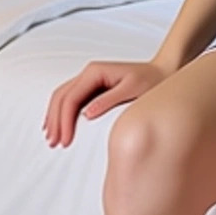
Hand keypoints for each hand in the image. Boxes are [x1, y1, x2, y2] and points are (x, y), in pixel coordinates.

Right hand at [43, 59, 170, 147]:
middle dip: (55, 121)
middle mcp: (88, 73)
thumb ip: (109, 100)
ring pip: (62, 97)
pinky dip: (62, 113)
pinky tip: (60, 126)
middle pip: (61, 97)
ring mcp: (89, 79)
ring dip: (54, 118)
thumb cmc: (151, 80)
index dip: (64, 121)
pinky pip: (71, 99)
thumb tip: (87, 114)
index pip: (71, 98)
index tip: (66, 140)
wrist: (163, 71)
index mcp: (94, 72)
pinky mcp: (93, 86)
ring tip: (52, 139)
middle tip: (54, 143)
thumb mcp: (132, 89)